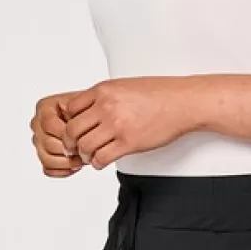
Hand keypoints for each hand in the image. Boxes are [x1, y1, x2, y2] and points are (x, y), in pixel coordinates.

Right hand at [31, 92, 85, 176]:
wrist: (91, 120)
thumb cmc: (89, 112)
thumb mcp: (87, 108)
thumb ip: (78, 117)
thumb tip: (73, 138)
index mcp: (44, 107)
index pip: (49, 124)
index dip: (66, 134)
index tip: (81, 138)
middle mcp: (37, 124)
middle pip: (47, 143)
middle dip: (69, 149)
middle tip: (85, 151)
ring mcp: (38, 141)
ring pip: (46, 158)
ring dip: (67, 162)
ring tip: (81, 159)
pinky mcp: (43, 156)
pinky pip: (48, 169)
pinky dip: (63, 170)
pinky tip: (75, 165)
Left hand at [59, 76, 193, 167]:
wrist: (182, 102)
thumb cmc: (158, 94)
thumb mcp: (124, 85)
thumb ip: (104, 96)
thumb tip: (87, 108)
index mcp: (103, 90)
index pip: (70, 108)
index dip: (68, 121)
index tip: (73, 129)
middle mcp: (107, 107)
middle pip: (72, 130)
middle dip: (70, 142)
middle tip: (74, 148)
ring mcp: (117, 125)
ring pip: (84, 146)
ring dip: (83, 155)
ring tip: (89, 156)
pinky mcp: (128, 143)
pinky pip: (101, 158)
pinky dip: (97, 163)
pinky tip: (101, 161)